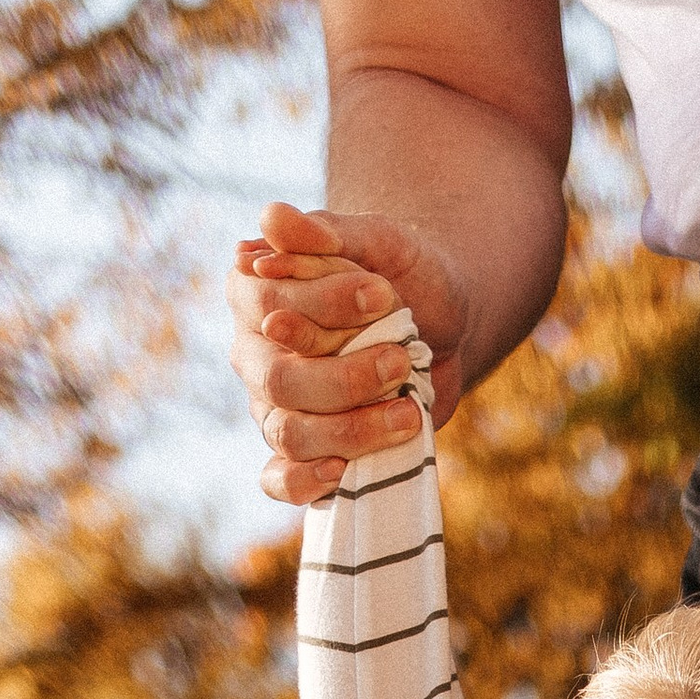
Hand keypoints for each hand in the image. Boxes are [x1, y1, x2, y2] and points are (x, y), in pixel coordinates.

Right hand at [228, 200, 468, 504]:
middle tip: (400, 361)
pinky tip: (340, 471)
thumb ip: (328, 232)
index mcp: (257, 295)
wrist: (444, 320)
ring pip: (289, 432)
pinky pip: (279, 479)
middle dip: (345, 378)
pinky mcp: (303, 450)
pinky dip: (304, 481)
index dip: (322, 305)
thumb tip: (271, 217)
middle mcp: (255, 353)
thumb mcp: (379, 240)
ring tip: (407, 413)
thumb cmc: (403, 272)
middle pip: (278, 380)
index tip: (382, 294)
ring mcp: (274, 406)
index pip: (269, 307)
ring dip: (351, 430)